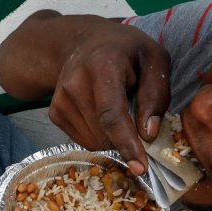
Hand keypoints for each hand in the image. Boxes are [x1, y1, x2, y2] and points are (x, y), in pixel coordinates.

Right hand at [48, 21, 171, 174]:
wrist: (84, 43)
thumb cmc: (127, 51)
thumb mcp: (155, 60)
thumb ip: (156, 95)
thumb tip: (148, 135)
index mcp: (102, 66)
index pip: (111, 114)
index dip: (127, 143)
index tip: (140, 167)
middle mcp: (74, 83)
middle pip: (104, 133)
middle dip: (127, 141)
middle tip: (141, 123)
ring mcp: (60, 99)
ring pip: (94, 141)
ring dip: (113, 138)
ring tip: (119, 109)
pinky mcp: (55, 112)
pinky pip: (83, 140)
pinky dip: (100, 137)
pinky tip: (103, 114)